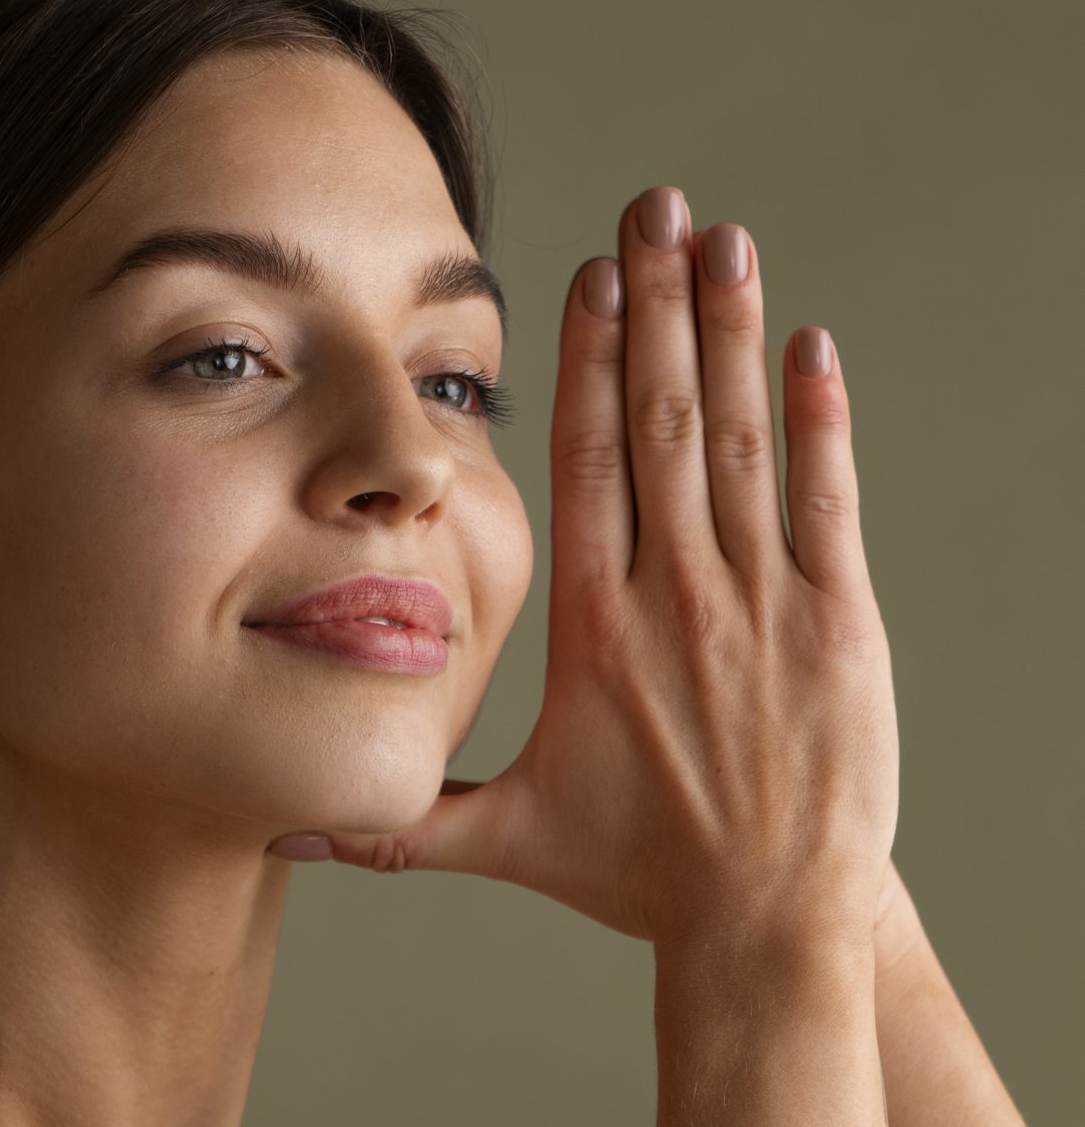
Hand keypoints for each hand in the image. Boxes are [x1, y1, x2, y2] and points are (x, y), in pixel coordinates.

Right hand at [280, 187, 899, 953]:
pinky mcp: (838, 622)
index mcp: (596, 630)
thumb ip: (402, 821)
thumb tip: (288, 825)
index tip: (589, 276)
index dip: (591, 363)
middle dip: (656, 306)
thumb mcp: (510, 840)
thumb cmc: (642, 876)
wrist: (768, 920)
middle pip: (662, 424)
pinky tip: (807, 343)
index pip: (590, 466)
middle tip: (655, 206)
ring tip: (722, 240)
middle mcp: (676, 598)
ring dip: (729, 334)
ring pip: (740, 443)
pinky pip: (827, 500)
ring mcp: (762, 603)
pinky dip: (819, 419)